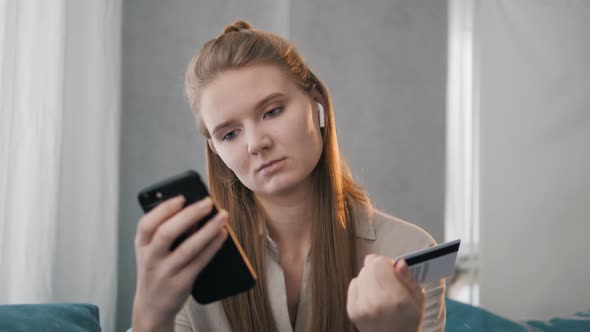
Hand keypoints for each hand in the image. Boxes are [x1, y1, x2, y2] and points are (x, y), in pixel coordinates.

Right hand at [131, 196, 227, 330]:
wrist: (152, 307)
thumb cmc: (156, 270)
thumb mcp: (150, 251)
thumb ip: (163, 232)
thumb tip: (195, 210)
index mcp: (142, 245)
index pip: (146, 224)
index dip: (164, 209)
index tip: (182, 197)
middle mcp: (150, 258)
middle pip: (167, 233)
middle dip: (189, 215)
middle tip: (208, 202)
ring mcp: (165, 272)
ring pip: (188, 248)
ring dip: (208, 230)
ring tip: (222, 216)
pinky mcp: (181, 283)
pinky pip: (200, 261)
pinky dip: (213, 246)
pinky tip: (222, 234)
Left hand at [347, 254, 425, 331]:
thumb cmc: (408, 321)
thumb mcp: (418, 300)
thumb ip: (409, 279)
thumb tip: (400, 262)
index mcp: (396, 299)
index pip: (379, 263)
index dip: (387, 262)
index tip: (393, 269)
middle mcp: (376, 302)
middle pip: (369, 267)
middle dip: (378, 268)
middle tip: (387, 277)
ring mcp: (361, 307)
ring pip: (361, 274)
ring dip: (370, 276)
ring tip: (380, 288)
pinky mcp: (352, 310)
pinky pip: (353, 283)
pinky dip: (361, 285)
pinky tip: (371, 295)